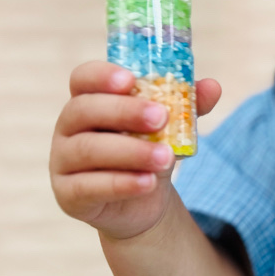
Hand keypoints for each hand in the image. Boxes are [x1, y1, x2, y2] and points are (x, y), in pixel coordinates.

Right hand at [50, 62, 221, 241]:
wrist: (142, 199)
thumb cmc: (149, 148)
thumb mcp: (170, 125)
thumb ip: (187, 105)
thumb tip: (212, 87)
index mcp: (90, 99)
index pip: (83, 78)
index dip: (102, 75)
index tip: (131, 79)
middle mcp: (69, 127)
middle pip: (83, 110)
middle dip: (124, 111)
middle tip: (161, 117)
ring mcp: (62, 161)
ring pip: (88, 150)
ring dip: (131, 151)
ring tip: (166, 157)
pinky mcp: (68, 195)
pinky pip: (89, 187)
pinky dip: (122, 184)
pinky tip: (148, 183)